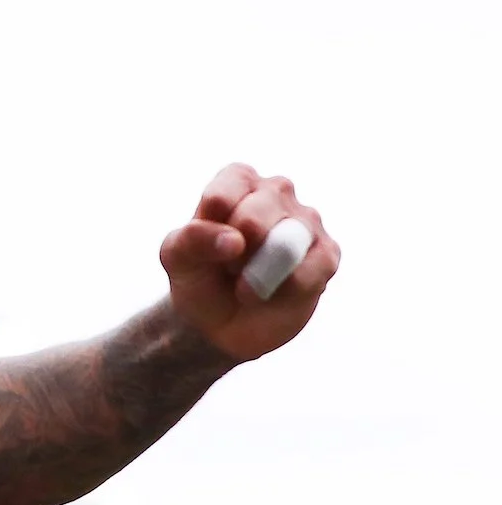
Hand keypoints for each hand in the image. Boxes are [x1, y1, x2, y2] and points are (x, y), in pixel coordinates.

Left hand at [160, 164, 340, 360]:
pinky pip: (310, 271)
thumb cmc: (199, 276)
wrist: (221, 324)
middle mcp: (277, 191)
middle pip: (253, 218)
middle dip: (233, 257)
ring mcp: (306, 221)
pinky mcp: (327, 254)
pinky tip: (274, 291)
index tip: (205, 248)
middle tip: (229, 268)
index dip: (208, 232)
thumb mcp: (176, 257)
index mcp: (237, 180)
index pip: (221, 195)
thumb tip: (234, 241)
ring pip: (286, 243)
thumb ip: (192, 238)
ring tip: (248, 282)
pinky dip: (282, 291)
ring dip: (258, 275)